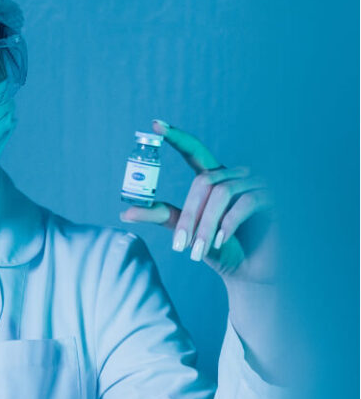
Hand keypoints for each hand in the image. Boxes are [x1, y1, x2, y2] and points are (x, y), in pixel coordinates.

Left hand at [119, 119, 277, 286]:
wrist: (252, 273)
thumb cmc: (221, 251)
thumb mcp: (189, 232)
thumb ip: (164, 217)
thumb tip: (125, 212)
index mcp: (216, 179)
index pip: (195, 152)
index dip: (177, 137)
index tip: (156, 125)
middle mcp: (237, 176)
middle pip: (204, 181)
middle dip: (190, 214)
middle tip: (179, 244)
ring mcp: (258, 184)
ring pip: (222, 193)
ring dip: (206, 225)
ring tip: (197, 251)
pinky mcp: (274, 198)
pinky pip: (245, 202)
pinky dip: (228, 224)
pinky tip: (219, 242)